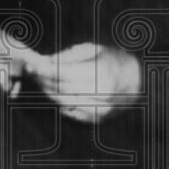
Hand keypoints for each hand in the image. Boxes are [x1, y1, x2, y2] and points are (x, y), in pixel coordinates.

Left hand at [25, 43, 141, 122]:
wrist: (137, 81)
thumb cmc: (112, 60)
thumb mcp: (92, 49)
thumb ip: (68, 56)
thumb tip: (44, 62)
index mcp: (101, 71)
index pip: (64, 73)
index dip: (45, 70)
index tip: (31, 65)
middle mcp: (101, 92)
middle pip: (61, 88)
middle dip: (43, 80)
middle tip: (32, 72)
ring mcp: (100, 108)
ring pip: (63, 102)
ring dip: (48, 92)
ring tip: (40, 81)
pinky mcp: (97, 118)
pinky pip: (70, 112)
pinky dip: (59, 102)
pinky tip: (54, 92)